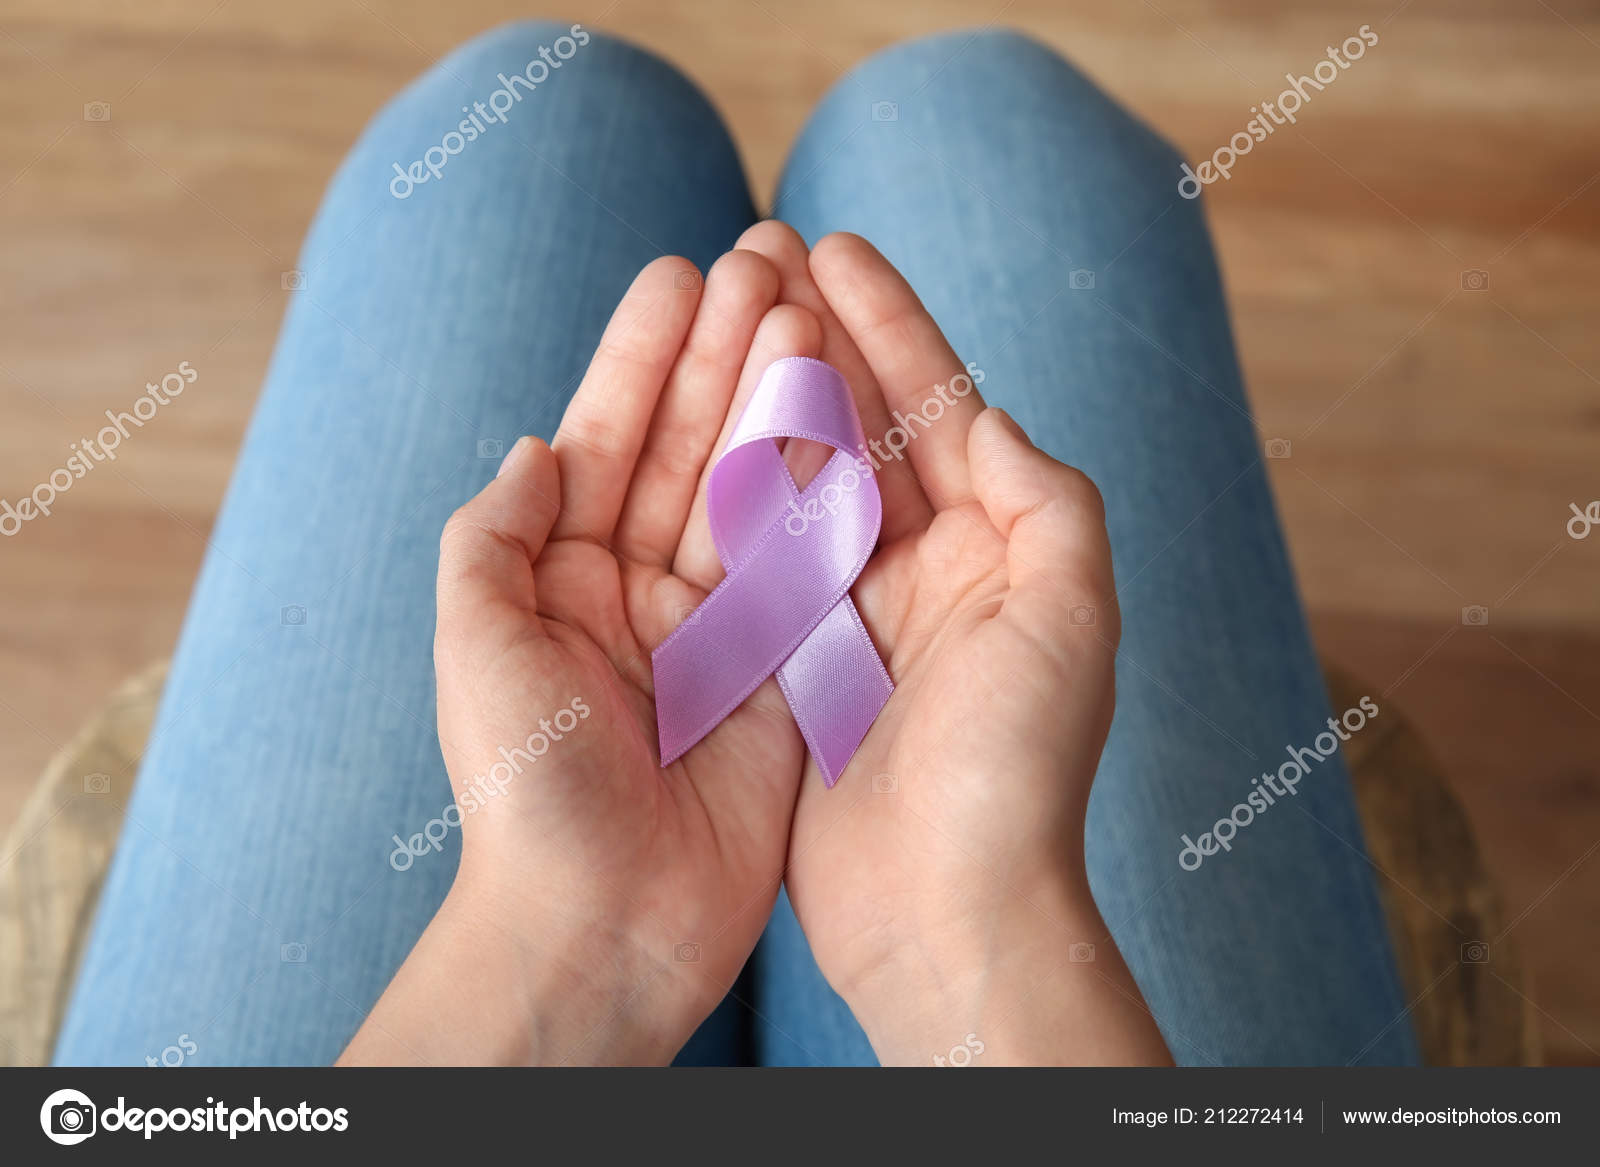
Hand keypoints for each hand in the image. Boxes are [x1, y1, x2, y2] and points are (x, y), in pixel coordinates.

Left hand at [345, 252, 822, 1064]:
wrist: (601, 925)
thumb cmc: (522, 792)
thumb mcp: (475, 646)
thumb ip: (495, 536)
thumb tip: (537, 445)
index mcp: (561, 580)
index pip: (609, 441)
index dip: (644, 356)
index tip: (682, 271)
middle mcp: (641, 595)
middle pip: (691, 450)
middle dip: (725, 354)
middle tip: (768, 256)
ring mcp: (716, 631)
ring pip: (755, 491)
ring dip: (782, 401)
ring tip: (810, 311)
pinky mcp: (781, 673)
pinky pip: (807, 567)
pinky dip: (828, 493)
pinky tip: (851, 417)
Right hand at [731, 224, 1169, 1064]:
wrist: (946, 912)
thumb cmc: (1019, 768)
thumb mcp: (1070, 613)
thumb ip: (1044, 497)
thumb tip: (984, 412)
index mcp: (999, 549)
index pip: (940, 407)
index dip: (892, 321)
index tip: (833, 245)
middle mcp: (930, 572)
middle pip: (866, 425)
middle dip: (818, 335)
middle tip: (758, 248)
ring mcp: (856, 616)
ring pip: (804, 476)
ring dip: (768, 392)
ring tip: (721, 312)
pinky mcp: (795, 666)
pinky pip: (757, 555)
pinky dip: (730, 488)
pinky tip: (692, 427)